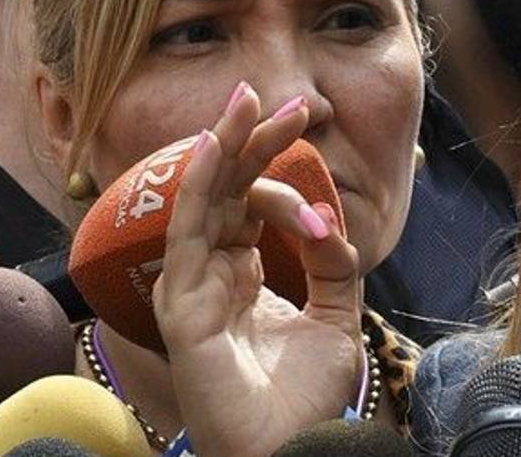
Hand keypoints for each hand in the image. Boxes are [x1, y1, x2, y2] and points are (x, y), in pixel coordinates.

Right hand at [153, 85, 362, 456]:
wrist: (295, 448)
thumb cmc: (306, 397)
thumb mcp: (337, 316)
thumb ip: (334, 265)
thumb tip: (326, 220)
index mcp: (243, 275)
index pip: (252, 207)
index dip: (286, 182)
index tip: (325, 197)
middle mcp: (213, 275)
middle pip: (226, 193)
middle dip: (252, 142)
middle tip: (279, 98)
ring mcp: (194, 288)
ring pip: (203, 201)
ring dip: (225, 147)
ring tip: (245, 100)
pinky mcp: (183, 305)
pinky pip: (187, 234)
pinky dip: (200, 188)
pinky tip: (216, 148)